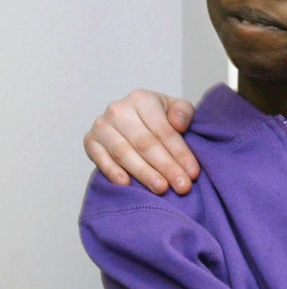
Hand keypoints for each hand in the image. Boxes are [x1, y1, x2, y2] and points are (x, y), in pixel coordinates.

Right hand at [83, 90, 198, 194]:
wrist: (134, 118)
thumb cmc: (160, 116)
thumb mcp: (177, 108)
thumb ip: (183, 113)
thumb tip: (178, 125)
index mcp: (142, 99)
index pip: (163, 130)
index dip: (180, 153)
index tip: (193, 173)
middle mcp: (118, 110)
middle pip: (145, 144)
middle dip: (166, 167)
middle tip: (182, 186)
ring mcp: (102, 126)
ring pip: (124, 153)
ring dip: (144, 173)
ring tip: (161, 189)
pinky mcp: (90, 141)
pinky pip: (101, 159)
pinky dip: (113, 172)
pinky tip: (127, 185)